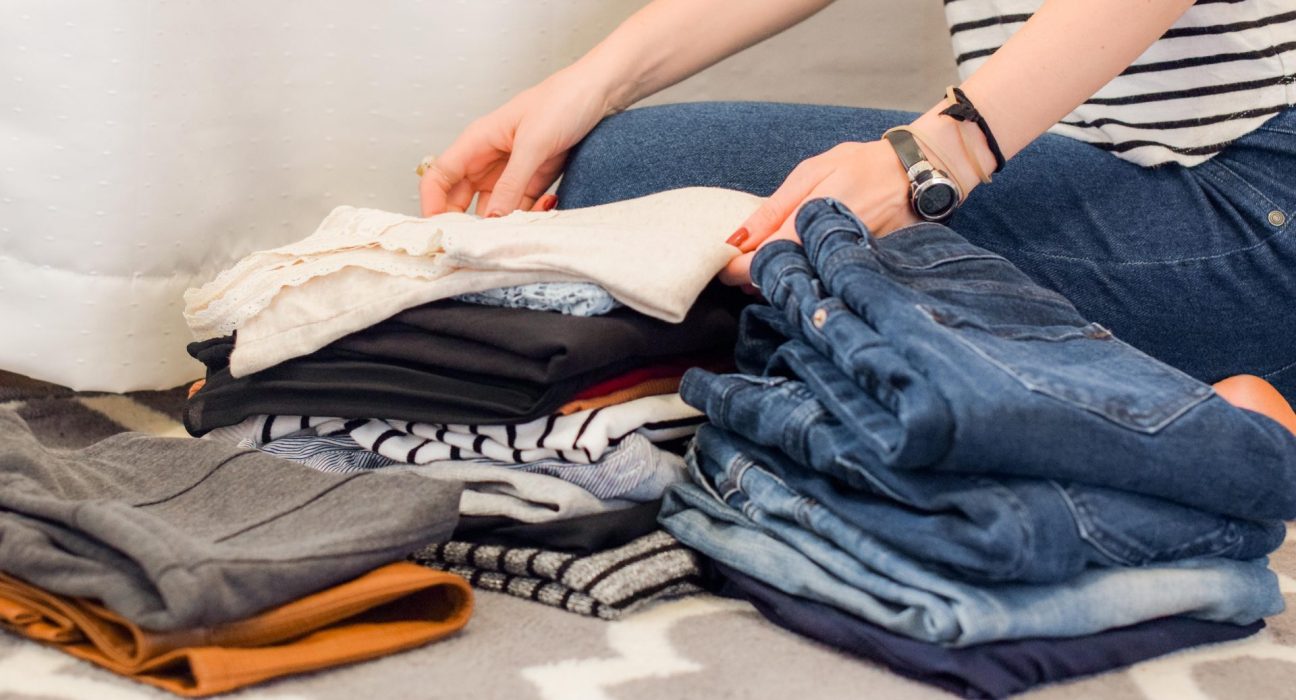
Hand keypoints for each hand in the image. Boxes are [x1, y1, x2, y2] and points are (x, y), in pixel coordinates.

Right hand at [419, 65, 615, 216]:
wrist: (600, 92)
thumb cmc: (563, 100)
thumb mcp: (534, 143)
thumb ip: (512, 183)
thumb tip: (491, 219)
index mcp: (477, 141)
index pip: (438, 177)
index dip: (432, 205)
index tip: (441, 232)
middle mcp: (488, 158)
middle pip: (461, 199)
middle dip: (468, 223)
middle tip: (483, 244)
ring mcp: (511, 171)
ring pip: (493, 209)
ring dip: (505, 222)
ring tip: (523, 227)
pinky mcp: (533, 180)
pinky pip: (520, 207)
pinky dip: (529, 215)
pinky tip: (546, 207)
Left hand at [718, 140, 918, 286]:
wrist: (917, 173)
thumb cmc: (861, 166)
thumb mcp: (810, 173)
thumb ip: (773, 209)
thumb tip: (737, 239)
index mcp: (807, 225)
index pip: (758, 264)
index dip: (734, 269)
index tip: (723, 264)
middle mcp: (825, 252)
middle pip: (776, 283)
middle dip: (753, 278)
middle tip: (744, 262)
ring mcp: (842, 266)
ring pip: (799, 287)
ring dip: (778, 278)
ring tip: (771, 259)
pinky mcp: (856, 272)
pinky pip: (821, 283)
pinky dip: (804, 277)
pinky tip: (799, 264)